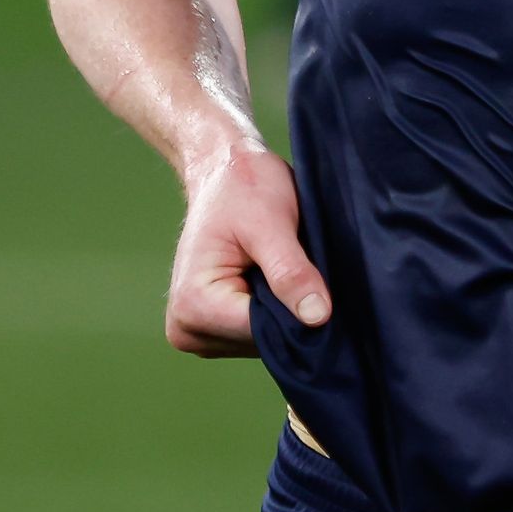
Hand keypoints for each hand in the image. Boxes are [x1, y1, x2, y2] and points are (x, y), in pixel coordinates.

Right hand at [167, 144, 327, 356]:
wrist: (224, 171)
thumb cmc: (244, 187)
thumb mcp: (271, 224)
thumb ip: (291, 272)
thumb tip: (317, 318)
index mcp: (192, 306)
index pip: (262, 332)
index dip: (301, 313)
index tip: (324, 285)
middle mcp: (187, 329)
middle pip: (263, 340)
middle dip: (293, 311)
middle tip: (308, 267)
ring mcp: (200, 333)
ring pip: (265, 340)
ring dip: (287, 310)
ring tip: (289, 268)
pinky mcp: (216, 329)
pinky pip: (261, 332)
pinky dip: (279, 309)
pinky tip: (282, 280)